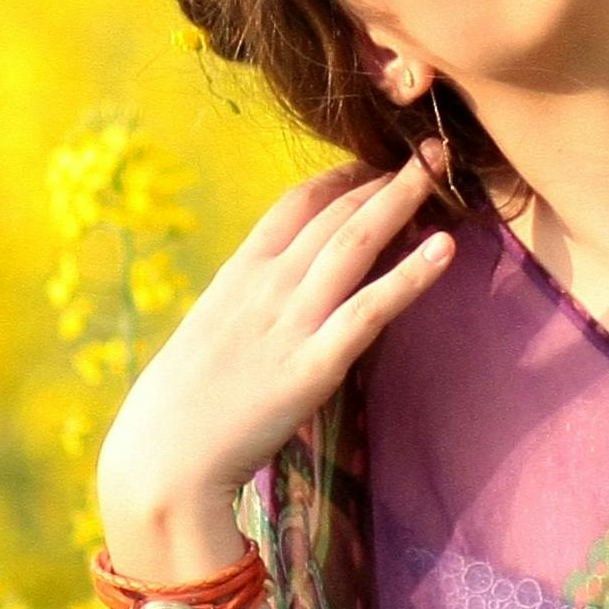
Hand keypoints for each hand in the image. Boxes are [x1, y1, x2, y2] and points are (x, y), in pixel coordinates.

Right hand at [95, 146, 455, 573]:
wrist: (163, 459)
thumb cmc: (181, 406)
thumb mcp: (210, 334)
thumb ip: (247, 306)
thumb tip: (280, 292)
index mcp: (239, 275)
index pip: (295, 204)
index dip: (340, 176)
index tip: (375, 159)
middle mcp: (267, 287)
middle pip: (333, 213)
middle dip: (384, 177)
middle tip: (430, 149)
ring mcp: (292, 323)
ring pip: (354, 244)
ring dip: (401, 200)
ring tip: (441, 169)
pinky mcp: (314, 366)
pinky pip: (370, 311)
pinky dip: (410, 276)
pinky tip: (445, 249)